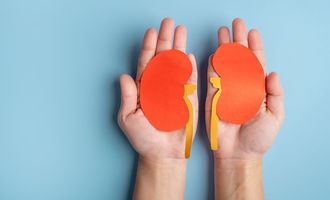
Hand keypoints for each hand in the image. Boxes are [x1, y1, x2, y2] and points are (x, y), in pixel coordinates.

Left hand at [118, 18, 197, 159]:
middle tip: (169, 22)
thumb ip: (127, 97)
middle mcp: (160, 85)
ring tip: (182, 31)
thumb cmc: (144, 138)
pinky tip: (189, 54)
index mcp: (144, 87)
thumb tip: (123, 76)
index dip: (149, 46)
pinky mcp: (188, 99)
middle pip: (163, 57)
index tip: (151, 30)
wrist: (163, 153)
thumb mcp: (128, 117)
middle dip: (166, 38)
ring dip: (179, 47)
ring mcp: (175, 90)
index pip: (146, 62)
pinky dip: (190, 67)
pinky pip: (190, 80)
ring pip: (177, 64)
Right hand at [206, 18, 284, 160]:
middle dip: (239, 39)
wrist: (238, 154)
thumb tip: (273, 73)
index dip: (255, 47)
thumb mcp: (275, 116)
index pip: (257, 62)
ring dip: (224, 47)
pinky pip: (212, 78)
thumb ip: (275, 94)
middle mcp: (242, 85)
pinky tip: (214, 52)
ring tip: (223, 31)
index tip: (253, 32)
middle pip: (240, 58)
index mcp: (258, 88)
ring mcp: (227, 89)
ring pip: (226, 63)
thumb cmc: (258, 138)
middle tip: (237, 23)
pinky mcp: (213, 97)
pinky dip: (213, 65)